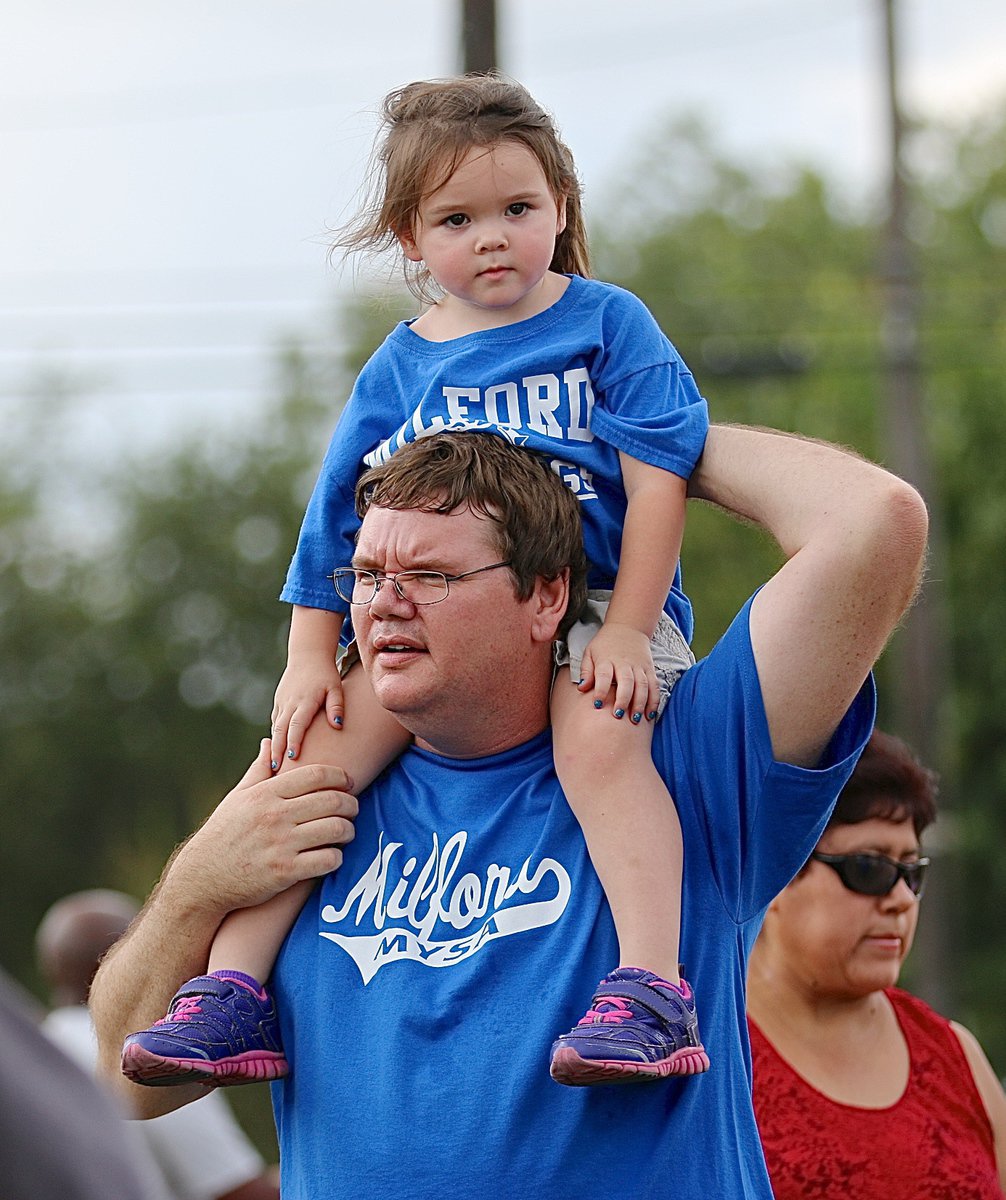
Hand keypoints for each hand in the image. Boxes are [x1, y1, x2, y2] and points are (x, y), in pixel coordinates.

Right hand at [170, 740, 358, 915]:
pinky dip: (337, 857)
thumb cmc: (223, 834)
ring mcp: (281, 844)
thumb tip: (269, 742)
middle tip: (353, 808)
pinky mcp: (286, 871)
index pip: (316, 774)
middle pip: (332, 800)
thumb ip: (258, 770)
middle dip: (351, 803)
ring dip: (349, 830)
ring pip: (336, 829)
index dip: (341, 776)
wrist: (202, 878)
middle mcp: (275, 816)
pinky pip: (328, 860)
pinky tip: (333, 856)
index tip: (348, 783)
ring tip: (346, 832)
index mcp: (266, 794)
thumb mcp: (237, 798)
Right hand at [271, 657, 344, 765]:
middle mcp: (290, 702)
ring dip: (273, 746)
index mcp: (305, 700)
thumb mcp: (336, 687)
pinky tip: (276, 750)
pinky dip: (275, 736)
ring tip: (273, 766)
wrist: (308, 656)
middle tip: (274, 769)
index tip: (292, 757)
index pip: (297, 724)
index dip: (294, 741)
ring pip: (275, 727)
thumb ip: (336, 706)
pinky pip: (275, 722)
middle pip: (281, 730)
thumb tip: (338, 725)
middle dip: (277, 750)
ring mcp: (282, 702)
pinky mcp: (278, 702)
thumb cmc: (326, 674)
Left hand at [577, 622, 659, 722]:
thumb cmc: (605, 644)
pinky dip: (654, 701)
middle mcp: (624, 663)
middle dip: (623, 700)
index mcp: (607, 659)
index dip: (601, 690)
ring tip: (635, 720)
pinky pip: (654, 686)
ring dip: (640, 703)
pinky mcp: (649, 669)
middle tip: (618, 716)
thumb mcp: (590, 652)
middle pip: (626, 682)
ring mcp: (639, 666)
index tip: (597, 704)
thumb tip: (581, 688)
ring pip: (642, 685)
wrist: (628, 627)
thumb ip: (586, 671)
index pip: (604, 675)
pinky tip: (650, 714)